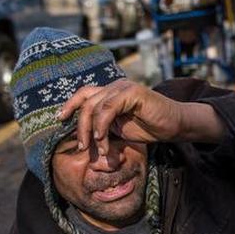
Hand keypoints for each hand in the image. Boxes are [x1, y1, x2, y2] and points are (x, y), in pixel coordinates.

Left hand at [58, 80, 225, 155]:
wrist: (175, 126)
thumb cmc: (150, 128)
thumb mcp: (119, 129)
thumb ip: (102, 129)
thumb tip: (83, 141)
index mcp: (110, 93)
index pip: (84, 94)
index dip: (70, 104)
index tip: (60, 119)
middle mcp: (115, 86)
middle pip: (86, 101)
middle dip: (79, 126)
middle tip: (82, 147)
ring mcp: (123, 87)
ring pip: (95, 106)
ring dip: (91, 130)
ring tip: (97, 147)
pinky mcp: (132, 92)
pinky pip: (108, 108)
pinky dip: (101, 125)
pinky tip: (103, 138)